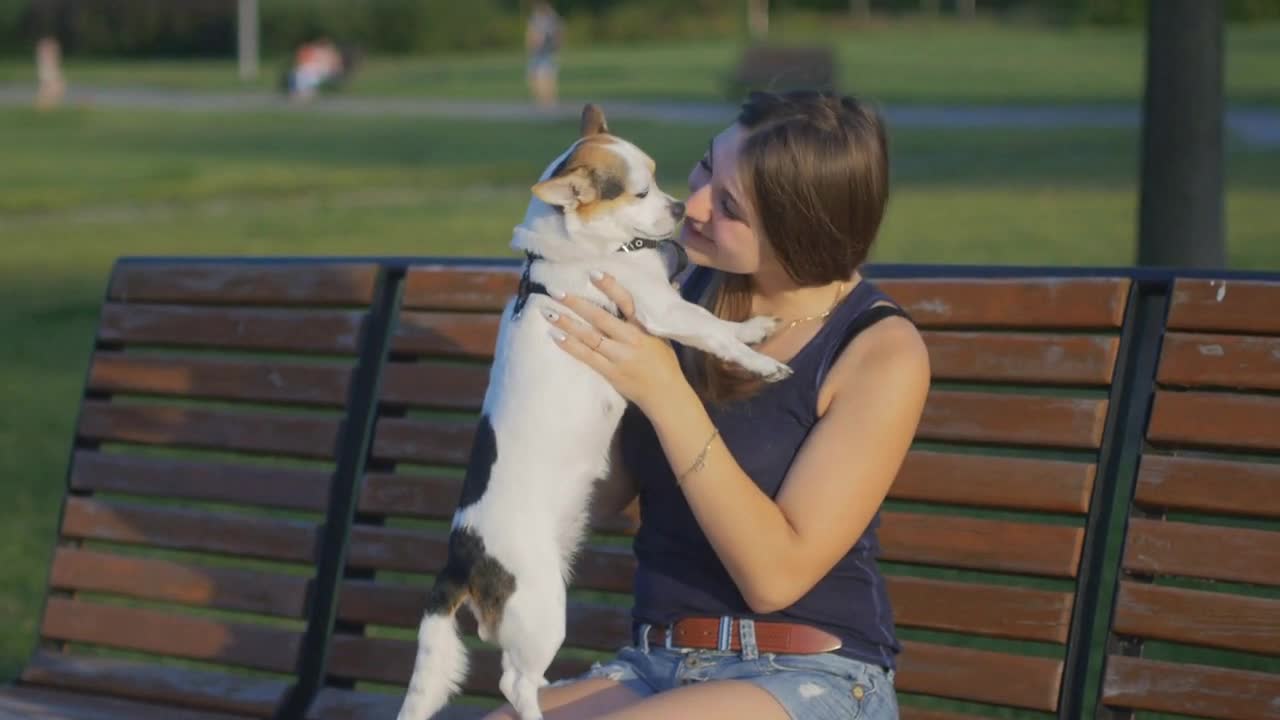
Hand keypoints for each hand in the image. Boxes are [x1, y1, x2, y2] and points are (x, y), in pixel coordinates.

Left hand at [543, 271, 690, 412]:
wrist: (666, 395)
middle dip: (577, 303)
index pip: (626, 302)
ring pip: (589, 336)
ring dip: (567, 323)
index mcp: (643, 328)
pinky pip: (587, 356)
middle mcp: (629, 339)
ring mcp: (618, 356)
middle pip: (600, 317)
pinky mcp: (610, 372)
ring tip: (547, 312)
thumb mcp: (662, 337)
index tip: (593, 274)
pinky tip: (555, 336)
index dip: (610, 287)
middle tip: (555, 290)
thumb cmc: (666, 365)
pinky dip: (571, 346)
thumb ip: (650, 319)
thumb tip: (660, 290)